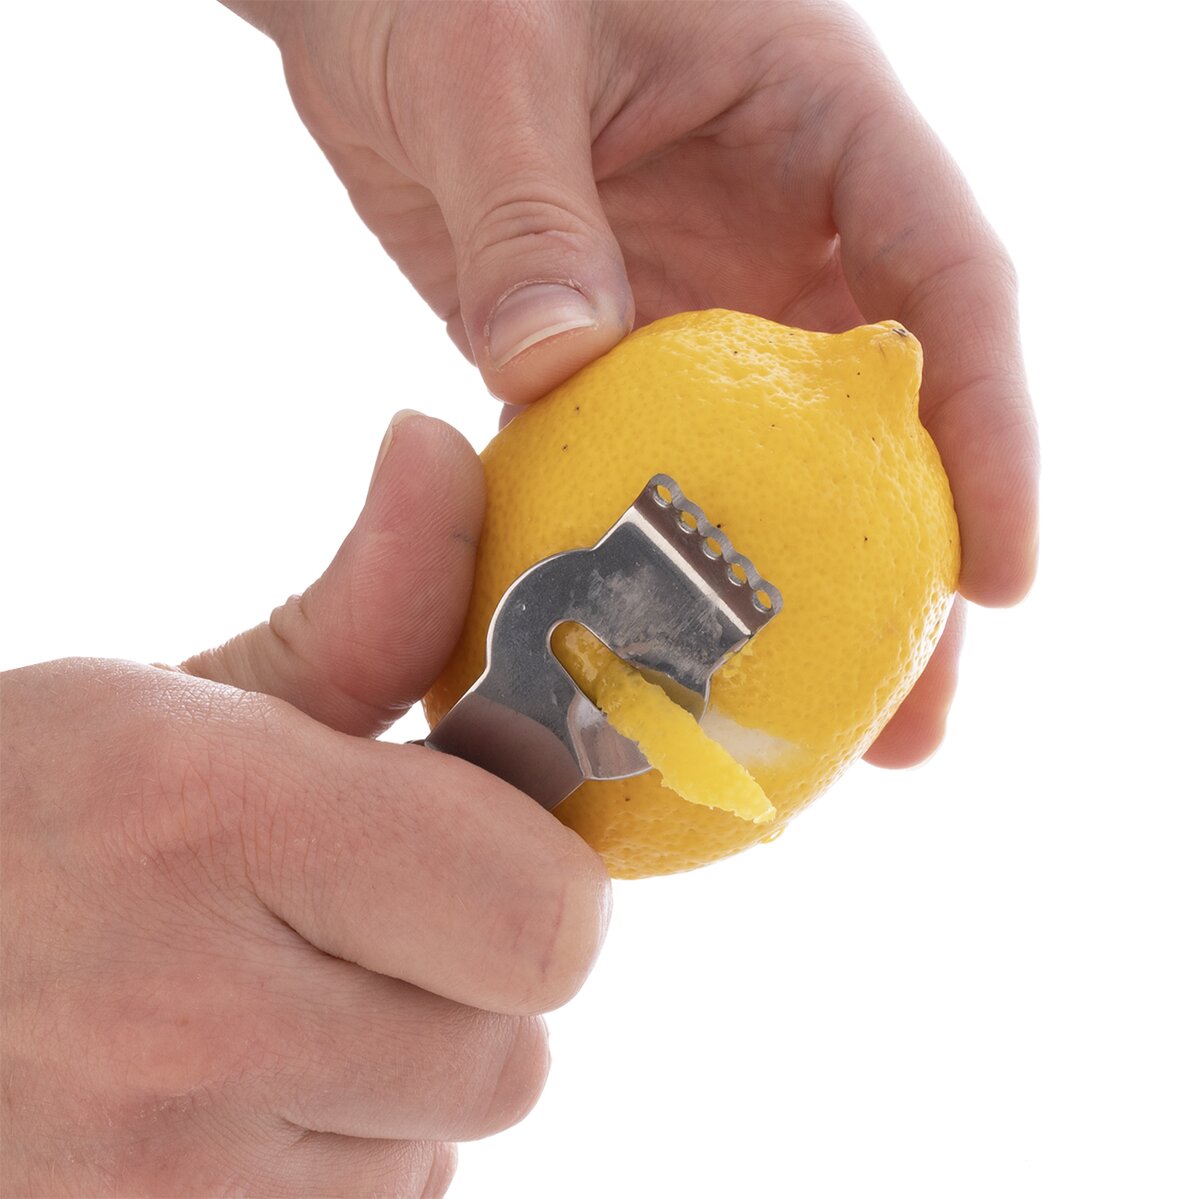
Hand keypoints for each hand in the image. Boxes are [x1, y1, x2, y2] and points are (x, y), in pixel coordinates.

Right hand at [0, 414, 610, 1196]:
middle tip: (363, 926)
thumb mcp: (185, 698)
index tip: (480, 847)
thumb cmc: (17, 820)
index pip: (547, 915)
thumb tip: (441, 448)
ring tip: (271, 1008)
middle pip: (513, 1052)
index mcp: (218, 822)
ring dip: (400, 1081)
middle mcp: (187, 1020)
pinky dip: (340, 1163)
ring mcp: (161, 1188)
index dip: (539, 881)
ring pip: (443, 1145)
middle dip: (474, 984)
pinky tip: (235, 1095)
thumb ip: (366, 597)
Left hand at [225, 0, 1037, 766]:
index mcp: (823, 130)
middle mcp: (784, 231)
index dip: (994, 436)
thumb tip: (557, 368)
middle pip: (883, 420)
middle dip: (911, 574)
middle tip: (915, 722)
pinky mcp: (614, 354)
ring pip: (777, 472)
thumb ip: (531, 212)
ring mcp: (701, 303)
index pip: (950, 286)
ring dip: (795, 603)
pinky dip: (664, 564)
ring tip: (806, 739)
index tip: (1009, 577)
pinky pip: (654, 474)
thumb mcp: (493, 63)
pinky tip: (661, 656)